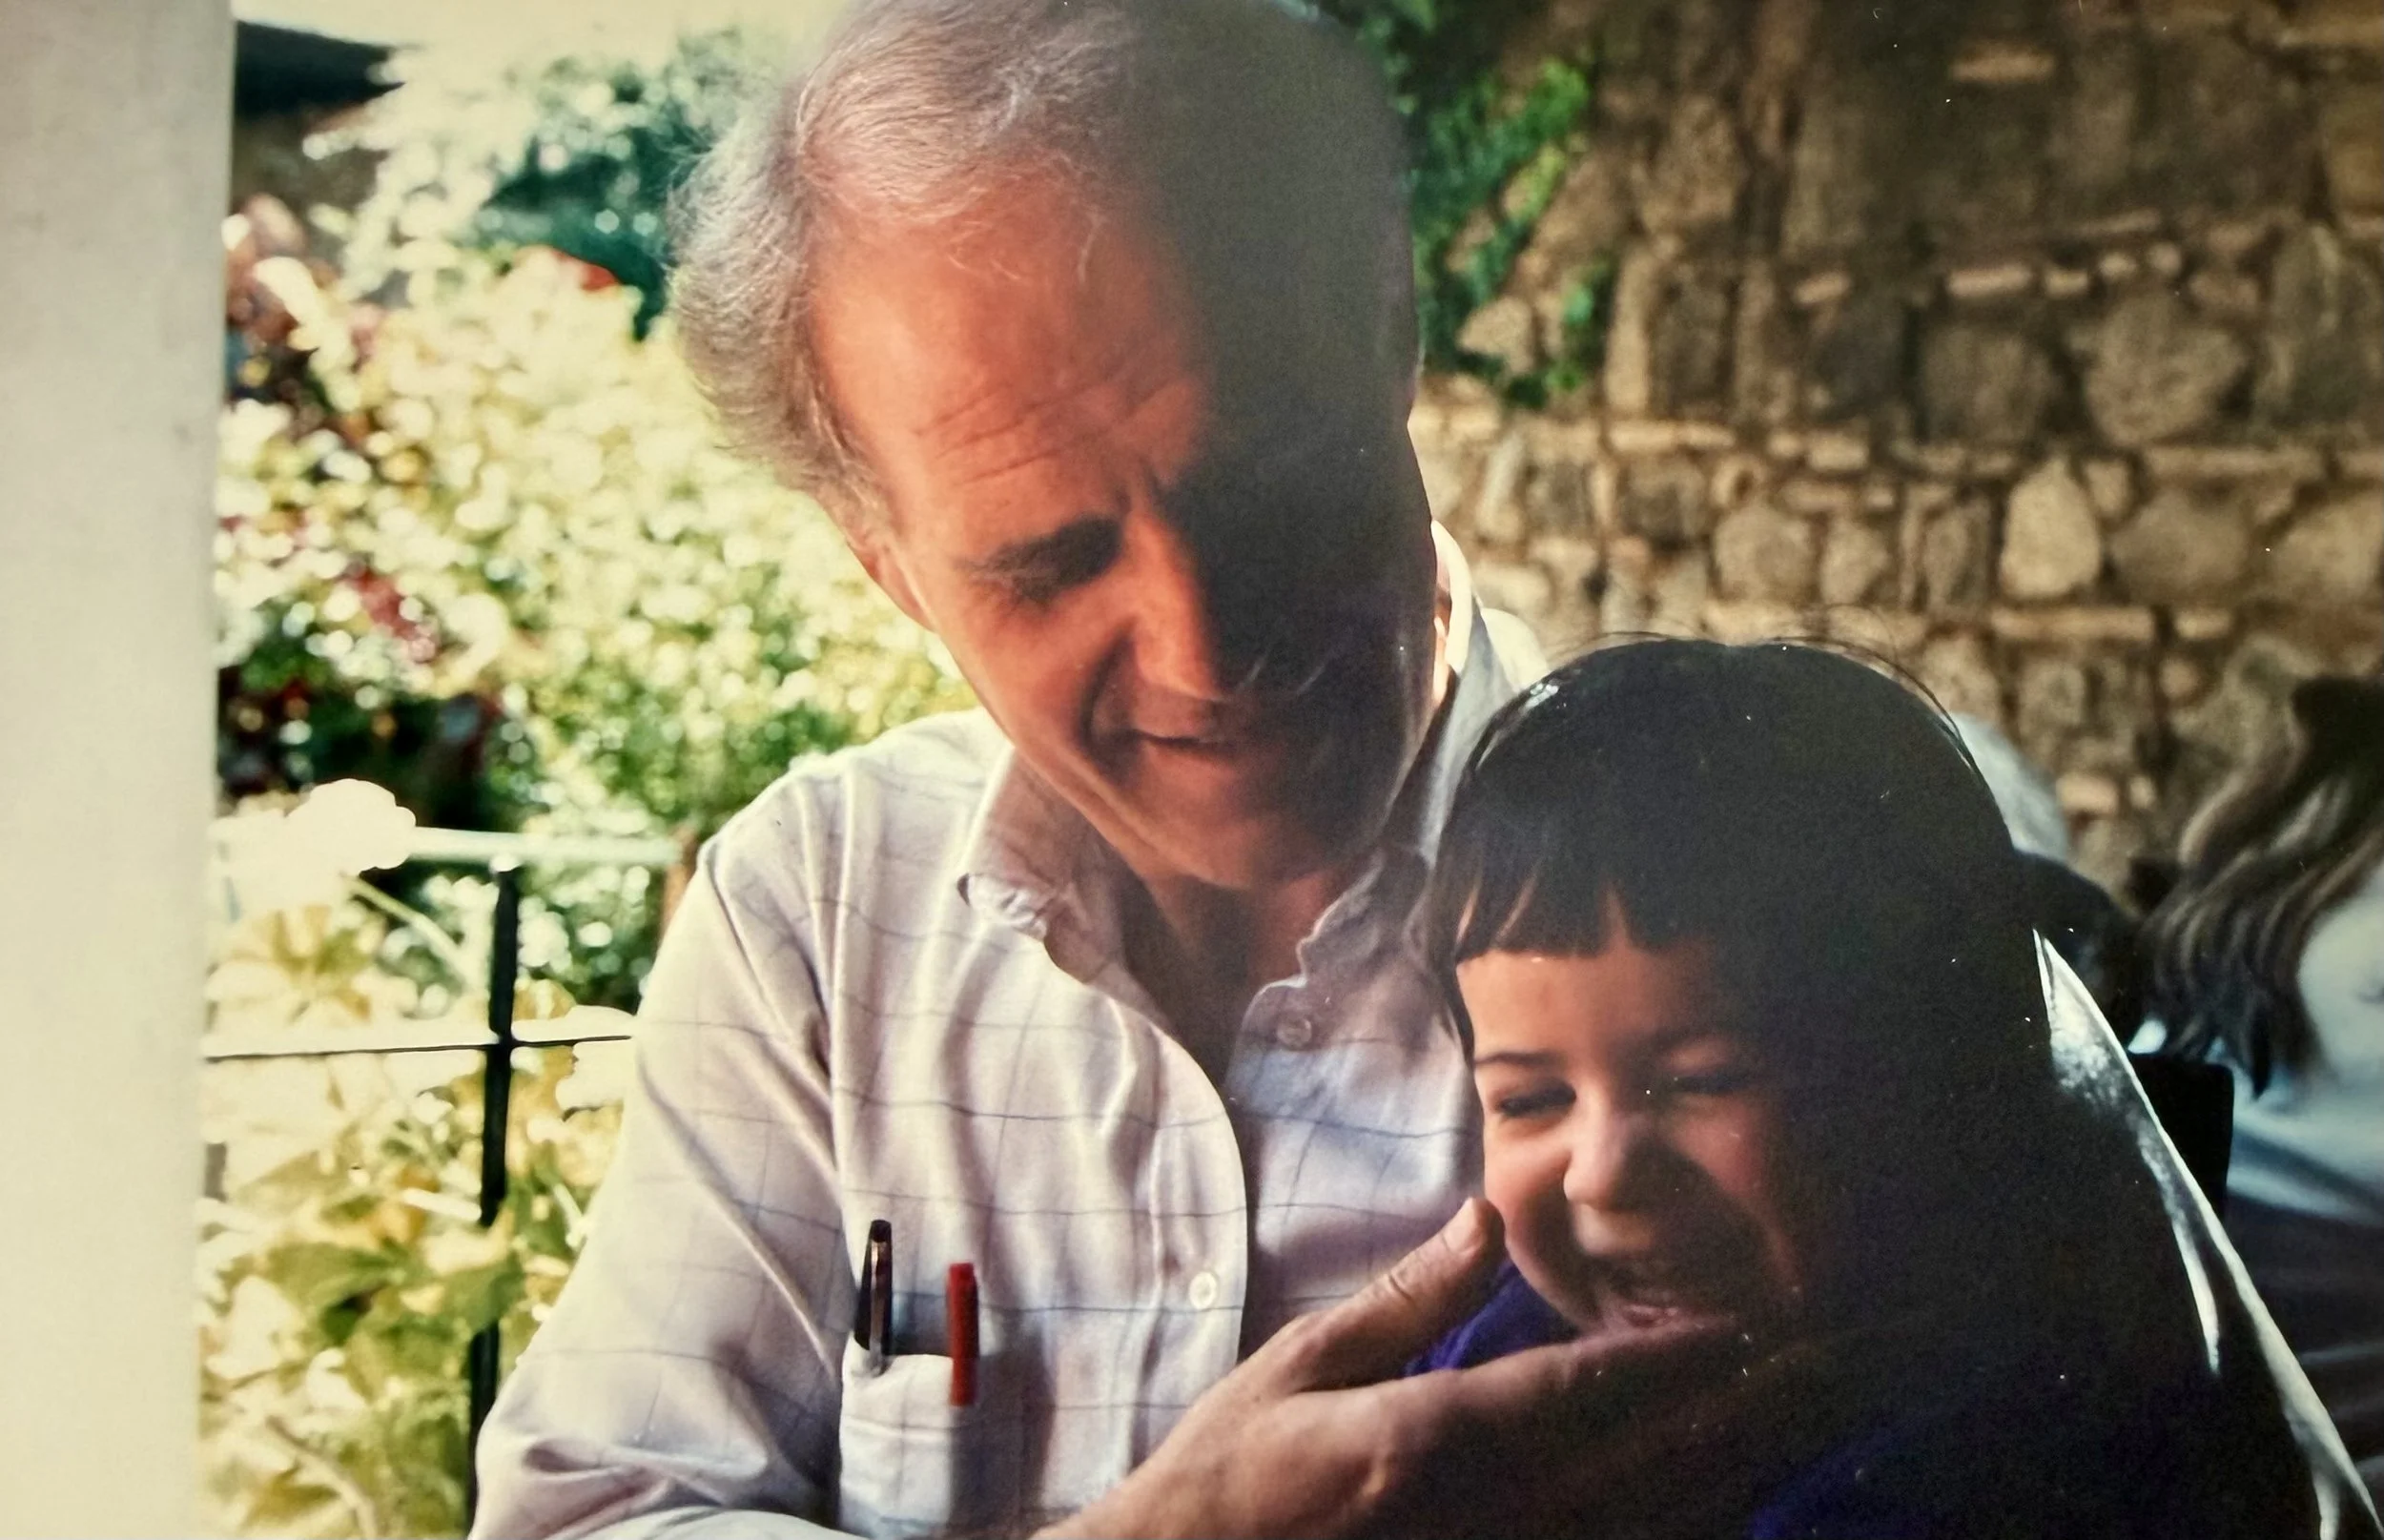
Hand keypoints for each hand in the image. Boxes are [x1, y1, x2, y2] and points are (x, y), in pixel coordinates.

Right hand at [1032, 1201, 1760, 1539]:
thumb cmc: (1227, 1480)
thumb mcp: (1300, 1369)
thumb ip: (1407, 1301)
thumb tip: (1485, 1217)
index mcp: (1427, 1443)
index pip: (1582, 1392)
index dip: (1675, 1359)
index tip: (1747, 1329)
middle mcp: (1484, 1520)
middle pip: (1651, 1469)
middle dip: (1746, 1416)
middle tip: (1832, 1371)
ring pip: (1650, 1529)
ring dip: (1734, 1477)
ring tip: (1800, 1428)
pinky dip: (1678, 1530)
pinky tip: (1722, 1504)